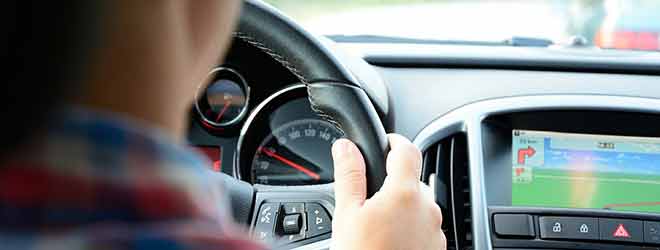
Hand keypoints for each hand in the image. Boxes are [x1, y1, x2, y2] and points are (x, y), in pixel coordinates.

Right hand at [331, 134, 445, 249]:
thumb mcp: (347, 214)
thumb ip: (349, 176)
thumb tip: (346, 147)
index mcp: (404, 193)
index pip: (407, 149)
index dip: (394, 141)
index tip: (385, 143)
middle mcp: (428, 209)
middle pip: (412, 181)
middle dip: (392, 184)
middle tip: (368, 202)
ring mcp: (435, 230)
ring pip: (419, 206)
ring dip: (402, 208)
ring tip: (377, 227)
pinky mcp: (437, 247)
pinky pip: (424, 228)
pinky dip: (410, 229)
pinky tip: (390, 240)